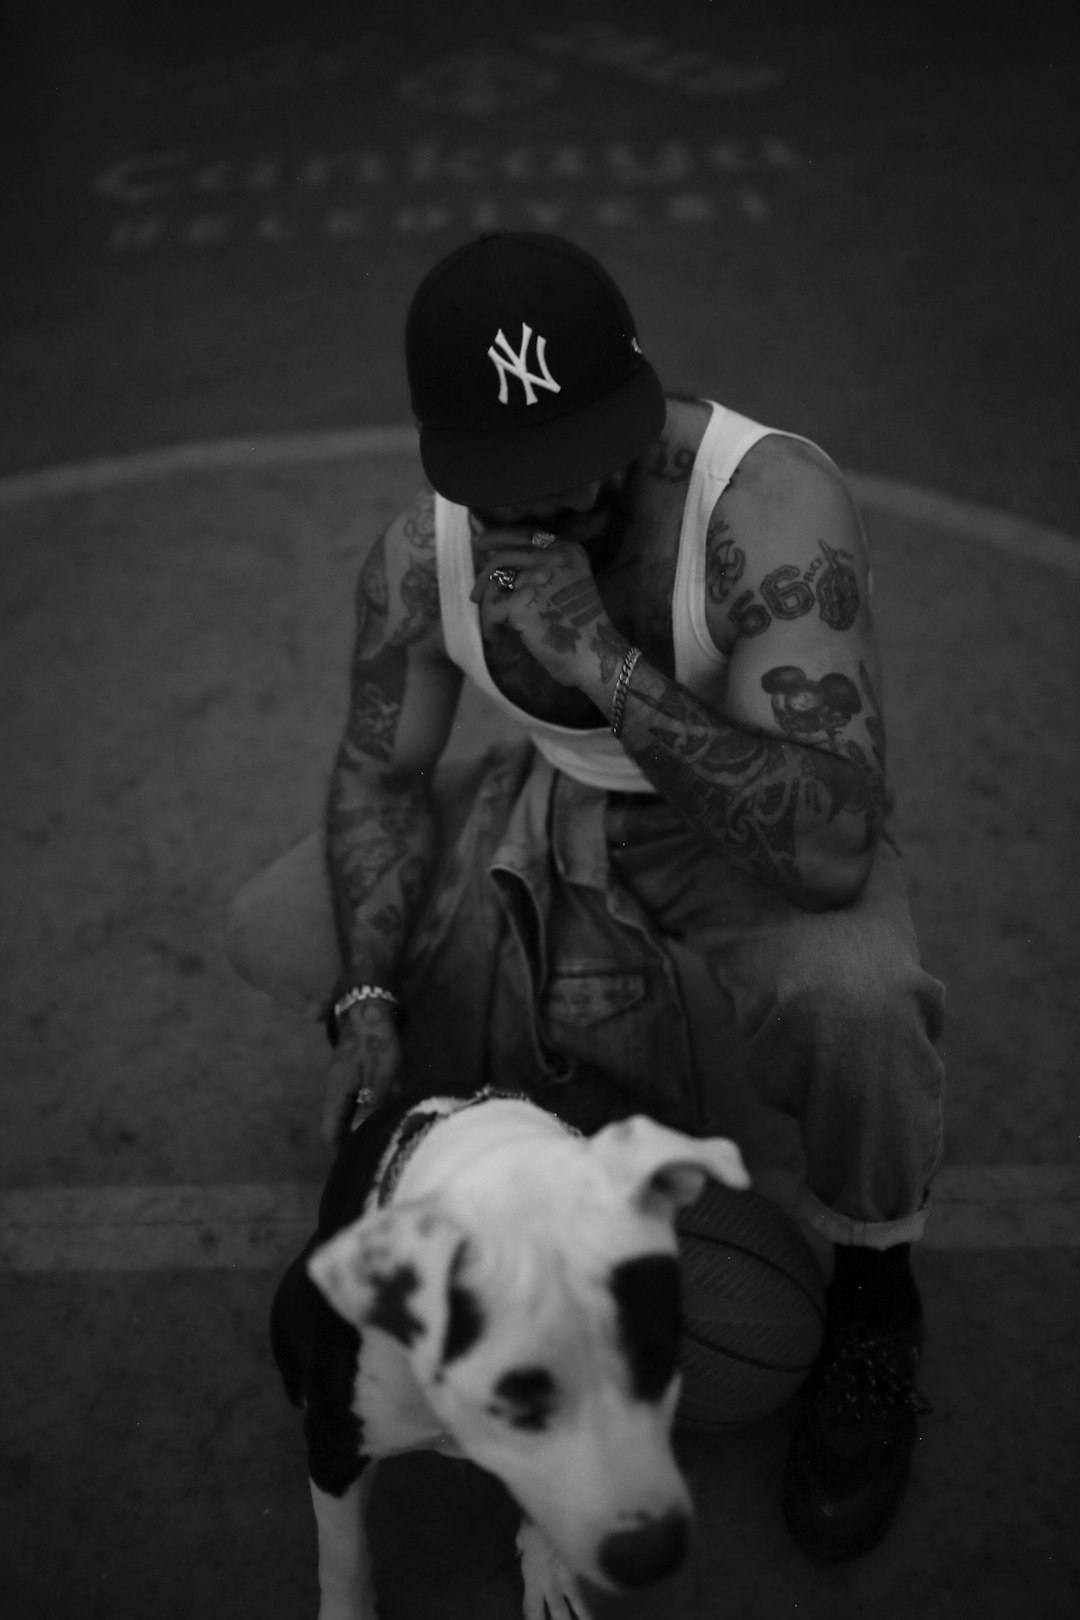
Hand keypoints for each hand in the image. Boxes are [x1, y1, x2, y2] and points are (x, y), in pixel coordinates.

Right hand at [321, 999, 402, 1146]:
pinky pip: (359, 1096)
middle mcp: (336, 1086)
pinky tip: (385, 1110)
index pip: (330, 1131)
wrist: (371, 1003)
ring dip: (360, 1124)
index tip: (349, 1168)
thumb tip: (362, 1133)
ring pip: (348, 1109)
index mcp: (337, 1090)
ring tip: (376, 1139)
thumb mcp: (381, 1073)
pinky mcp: (356, 1068)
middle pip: (337, 1123)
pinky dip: (369, 1107)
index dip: (338, 1151)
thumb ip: (373, 1103)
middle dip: (349, 1142)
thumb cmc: (377, 1039)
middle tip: (365, 1157)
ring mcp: (344, 1077)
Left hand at [469, 529, 627, 692]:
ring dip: (488, 606)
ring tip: (496, 625)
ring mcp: (539, 577)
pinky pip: (491, 608)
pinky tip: (499, 637)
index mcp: (567, 551)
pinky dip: (490, 626)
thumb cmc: (578, 628)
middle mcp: (554, 558)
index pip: (526, 535)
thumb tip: (494, 559)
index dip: (499, 537)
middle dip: (484, 576)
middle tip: (474, 596)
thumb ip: (539, 568)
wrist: (593, 656)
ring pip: (494, 582)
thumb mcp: (567, 585)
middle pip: (504, 556)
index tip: (479, 543)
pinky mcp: (524, 601)